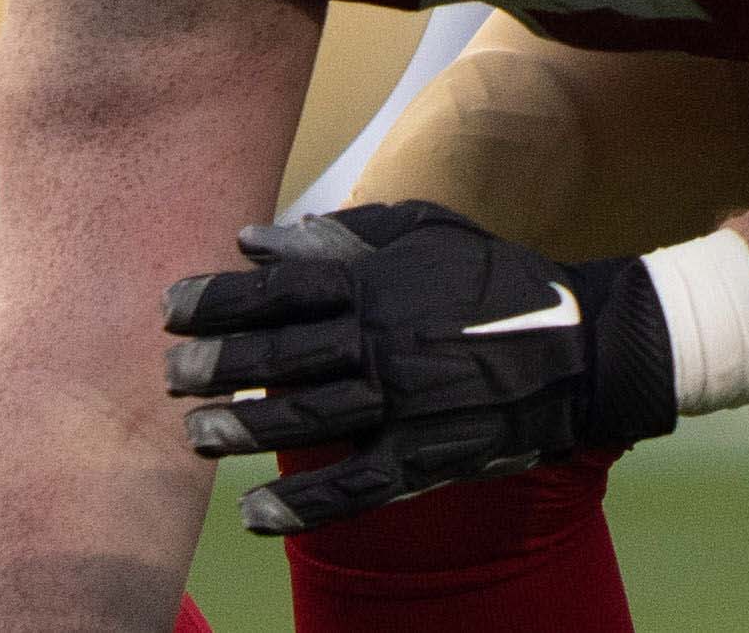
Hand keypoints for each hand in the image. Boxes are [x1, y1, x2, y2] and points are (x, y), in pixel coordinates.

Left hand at [164, 203, 675, 532]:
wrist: (580, 345)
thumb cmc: (490, 279)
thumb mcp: (422, 232)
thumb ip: (338, 233)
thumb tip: (252, 239)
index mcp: (379, 282)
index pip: (278, 289)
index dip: (215, 299)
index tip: (169, 308)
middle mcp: (385, 340)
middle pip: (279, 357)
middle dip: (213, 367)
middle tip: (170, 375)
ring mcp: (406, 403)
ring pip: (306, 422)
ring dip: (242, 432)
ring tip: (195, 438)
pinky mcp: (427, 457)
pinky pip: (354, 487)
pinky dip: (302, 505)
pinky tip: (254, 515)